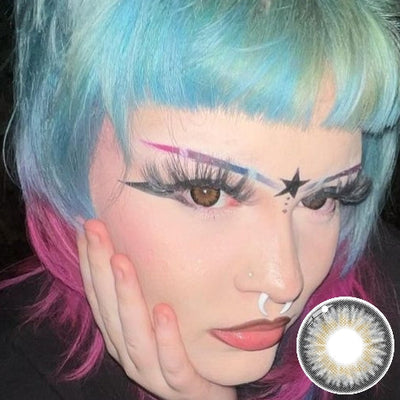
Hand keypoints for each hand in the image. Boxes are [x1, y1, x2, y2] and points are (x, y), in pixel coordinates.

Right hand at [77, 219, 236, 399]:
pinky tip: (163, 311)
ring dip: (126, 297)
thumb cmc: (180, 349)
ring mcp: (154, 372)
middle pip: (109, 309)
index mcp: (122, 335)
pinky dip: (165, 338)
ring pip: (133, 335)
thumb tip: (132, 246)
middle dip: (100, 268)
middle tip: (96, 231)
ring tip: (122, 262)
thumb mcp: (157, 316)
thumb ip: (142, 291)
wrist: (208, 395)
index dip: (90, 262)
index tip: (87, 228)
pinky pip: (173, 364)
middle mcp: (130, 352)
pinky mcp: (184, 386)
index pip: (99, 296)